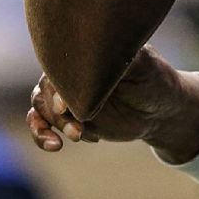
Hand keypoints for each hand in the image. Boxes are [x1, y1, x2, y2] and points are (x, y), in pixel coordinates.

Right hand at [27, 45, 198, 163]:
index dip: (59, 85)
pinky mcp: (68, 116)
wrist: (159, 110)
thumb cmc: (154, 80)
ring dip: (50, 124)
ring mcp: (68, 94)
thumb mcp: (144, 66)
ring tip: (77, 136)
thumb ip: (120, 62)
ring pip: (39, 106)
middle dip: (56, 111)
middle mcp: (73, 71)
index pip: (60, 63)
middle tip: (78, 127)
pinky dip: (41, 135)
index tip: (67, 105)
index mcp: (87, 53)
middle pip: (46, 87)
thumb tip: (89, 72)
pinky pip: (41, 123)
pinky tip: (55, 146)